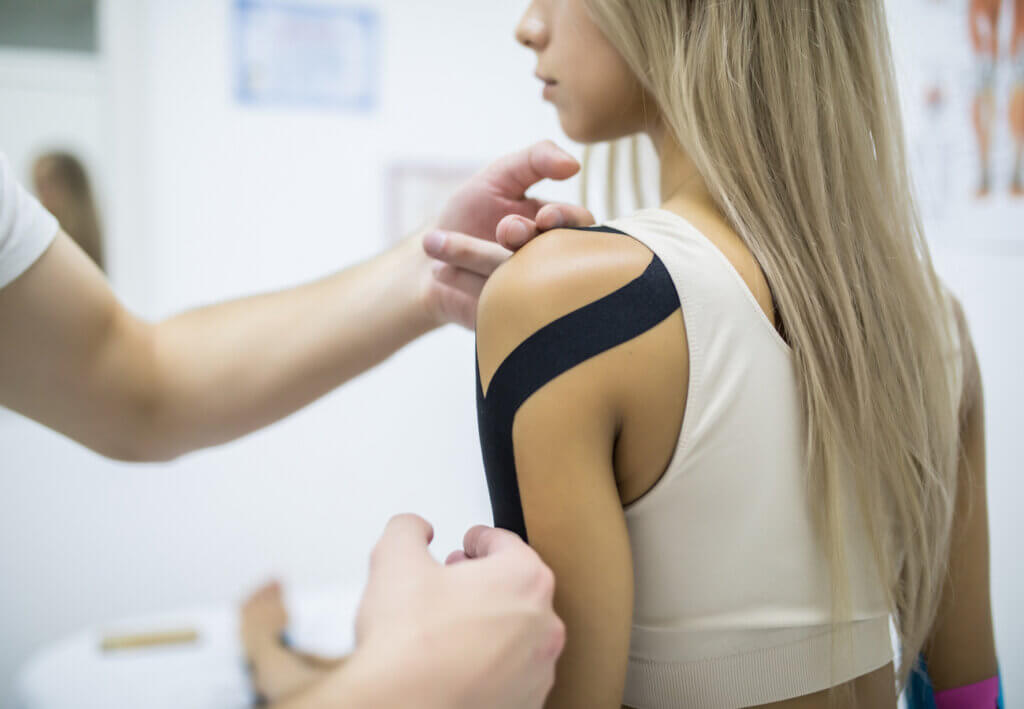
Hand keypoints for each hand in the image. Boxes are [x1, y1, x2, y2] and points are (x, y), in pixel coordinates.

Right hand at [351, 515, 564, 708]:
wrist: (403, 707)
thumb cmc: (409, 644)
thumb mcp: (395, 559)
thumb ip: (409, 529)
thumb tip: (415, 530)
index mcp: (525, 579)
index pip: (505, 543)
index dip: (479, 540)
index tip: (469, 544)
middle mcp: (544, 624)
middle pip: (518, 586)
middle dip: (485, 580)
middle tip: (454, 582)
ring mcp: (539, 668)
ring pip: (517, 632)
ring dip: (490, 623)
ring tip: (450, 626)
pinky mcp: (526, 702)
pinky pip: (512, 672)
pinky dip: (491, 663)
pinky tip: (457, 662)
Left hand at [421, 141, 595, 327]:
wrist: (426, 261)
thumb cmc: (469, 214)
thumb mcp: (499, 177)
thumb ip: (535, 160)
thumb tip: (574, 164)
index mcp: (557, 231)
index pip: (581, 226)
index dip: (568, 221)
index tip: (545, 217)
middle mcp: (551, 266)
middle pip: (556, 257)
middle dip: (527, 240)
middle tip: (504, 230)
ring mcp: (530, 297)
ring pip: (520, 282)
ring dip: (477, 257)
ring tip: (436, 242)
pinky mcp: (506, 322)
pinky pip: (498, 309)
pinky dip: (465, 286)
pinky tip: (440, 269)